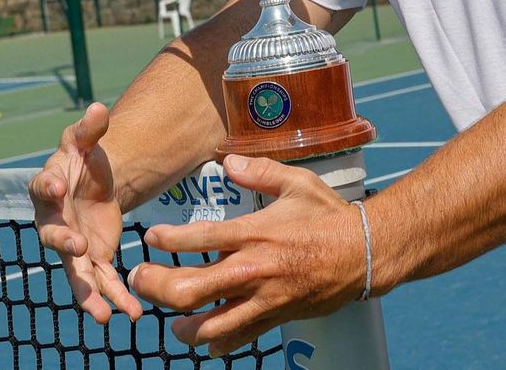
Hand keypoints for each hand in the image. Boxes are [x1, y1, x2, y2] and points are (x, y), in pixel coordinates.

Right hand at [30, 103, 141, 322]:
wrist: (92, 182)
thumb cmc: (82, 158)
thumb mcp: (86, 140)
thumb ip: (90, 128)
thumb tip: (98, 107)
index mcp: (48, 186)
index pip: (42, 186)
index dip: (47, 186)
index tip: (56, 185)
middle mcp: (54, 221)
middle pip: (52, 235)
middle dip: (63, 241)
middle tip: (77, 246)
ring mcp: (71, 244)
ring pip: (75, 273)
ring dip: (87, 294)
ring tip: (101, 315)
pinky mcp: (91, 258)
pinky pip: (100, 282)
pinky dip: (114, 298)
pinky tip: (131, 315)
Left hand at [131, 154, 366, 355]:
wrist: (365, 253)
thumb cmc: (329, 216)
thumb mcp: (297, 183)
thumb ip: (260, 171)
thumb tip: (229, 162)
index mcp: (253, 232)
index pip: (199, 238)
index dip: (168, 240)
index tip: (151, 237)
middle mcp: (252, 269)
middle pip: (190, 289)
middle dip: (156, 287)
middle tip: (140, 280)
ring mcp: (263, 297)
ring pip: (210, 323)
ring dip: (183, 326)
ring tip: (172, 322)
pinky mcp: (276, 316)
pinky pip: (241, 337)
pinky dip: (221, 342)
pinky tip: (208, 339)